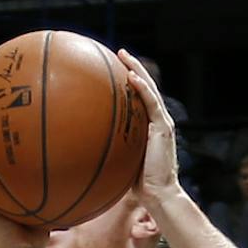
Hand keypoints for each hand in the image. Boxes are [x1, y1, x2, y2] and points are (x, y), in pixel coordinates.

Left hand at [113, 50, 183, 210]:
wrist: (158, 194)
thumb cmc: (138, 187)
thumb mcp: (120, 164)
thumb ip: (110, 153)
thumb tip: (84, 155)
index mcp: (148, 127)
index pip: (138, 99)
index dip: (128, 83)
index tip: (114, 70)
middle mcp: (156, 120)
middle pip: (145, 87)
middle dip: (132, 68)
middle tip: (119, 53)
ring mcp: (161, 122)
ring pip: (149, 89)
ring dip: (136, 70)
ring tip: (123, 55)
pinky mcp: (162, 127)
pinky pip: (151, 103)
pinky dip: (142, 88)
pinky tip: (130, 77)